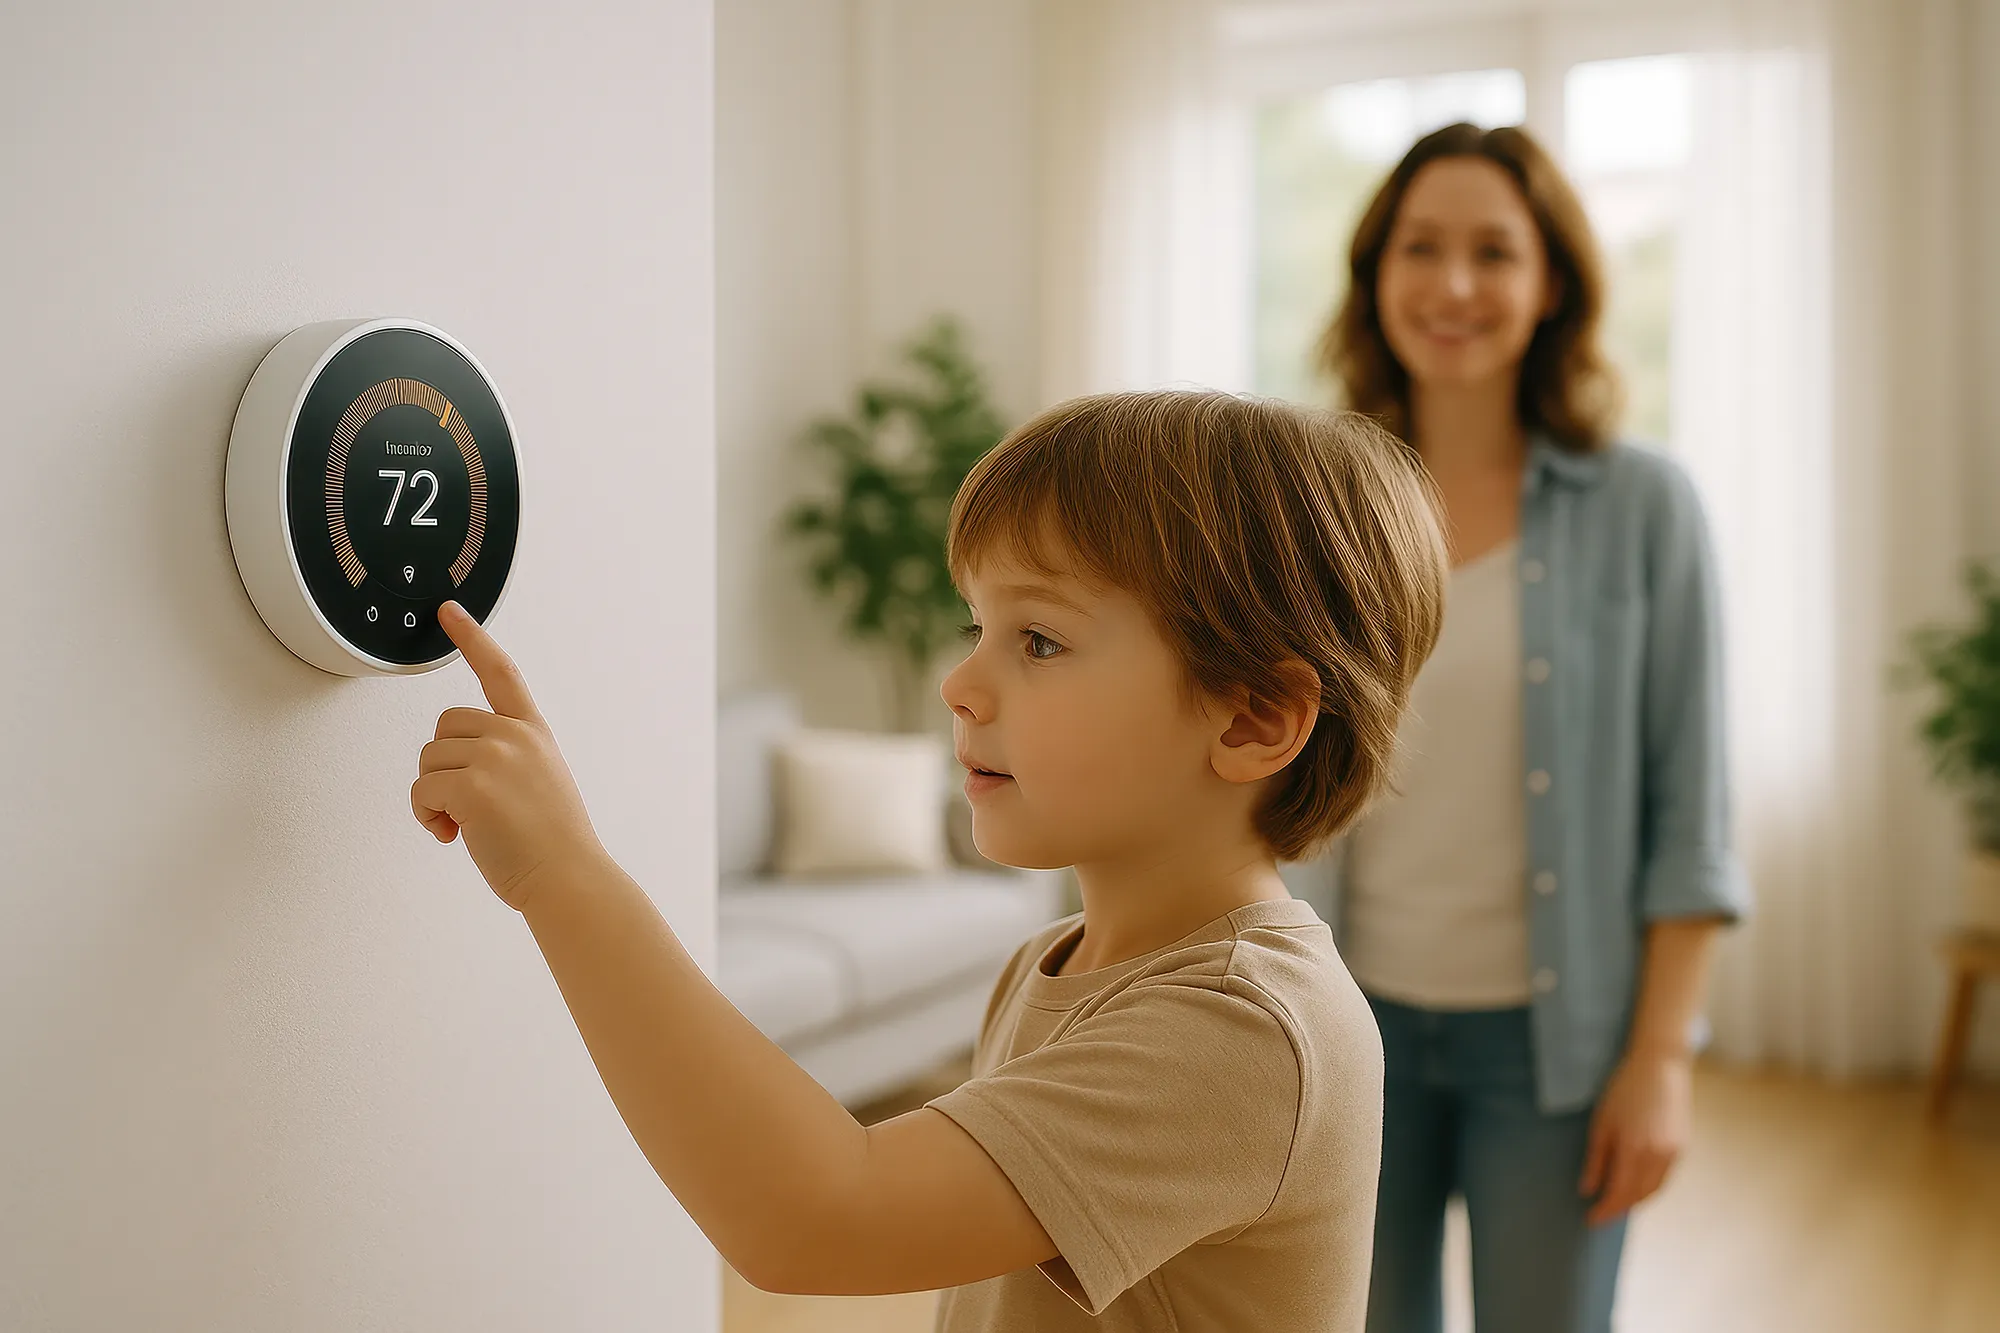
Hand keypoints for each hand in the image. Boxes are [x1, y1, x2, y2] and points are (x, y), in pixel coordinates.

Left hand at [411, 601, 603, 910]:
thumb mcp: (541, 781)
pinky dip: (427, 816)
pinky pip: (421, 790)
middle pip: (443, 727)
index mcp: (532, 732)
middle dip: (443, 765)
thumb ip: (508, 757)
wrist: (568, 878)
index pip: (500, 672)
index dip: (472, 638)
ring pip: (427, 760)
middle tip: (467, 805)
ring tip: (466, 825)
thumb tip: (459, 767)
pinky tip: (454, 835)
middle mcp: (514, 736)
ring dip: (434, 795)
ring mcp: (494, 757)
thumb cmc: (555, 844)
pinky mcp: (471, 785)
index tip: (449, 611)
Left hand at [1580, 1049, 1692, 1224]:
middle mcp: (1658, 1157)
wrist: (1661, 1067)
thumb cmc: (1624, 1090)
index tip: (1590, 1220)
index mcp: (1634, 1150)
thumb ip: (1595, 1160)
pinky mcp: (1683, 1148)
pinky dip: (1649, 1188)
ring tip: (1616, 1203)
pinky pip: (1664, 1178)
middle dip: (1619, 1209)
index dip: (1604, 1210)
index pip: (1618, 1193)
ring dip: (1635, 1201)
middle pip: (1638, 1197)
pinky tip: (1636, 1186)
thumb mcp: (1601, 1122)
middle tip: (1601, 1214)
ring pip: (1654, 1190)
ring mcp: (1674, 1153)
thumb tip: (1587, 1190)